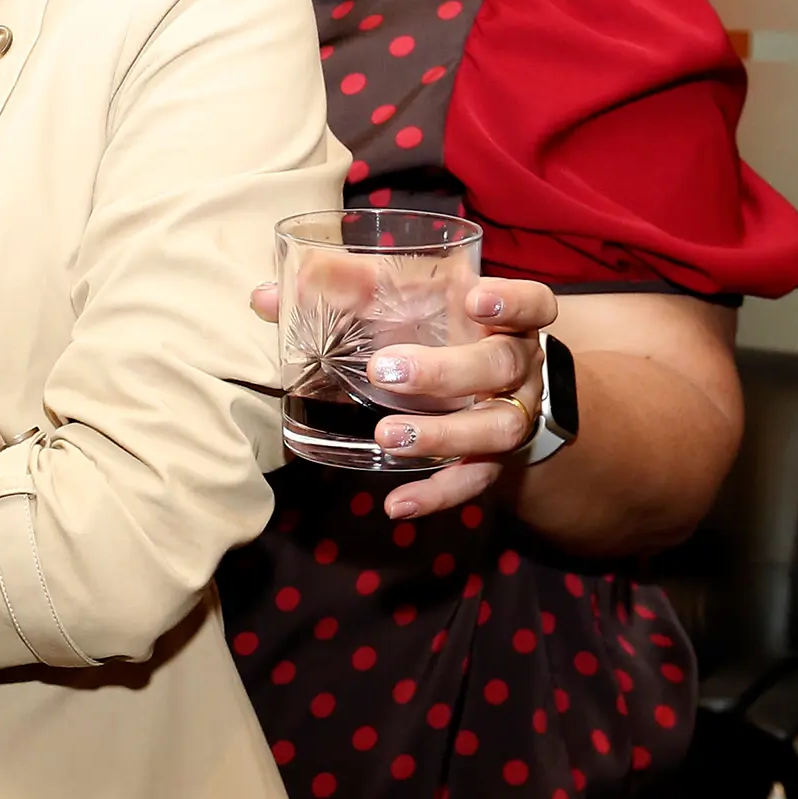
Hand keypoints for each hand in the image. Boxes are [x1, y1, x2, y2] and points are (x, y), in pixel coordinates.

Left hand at [253, 276, 554, 518]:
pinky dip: (436, 493)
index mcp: (502, 321)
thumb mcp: (404, 307)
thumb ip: (340, 293)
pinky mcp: (495, 461)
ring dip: (441, 435)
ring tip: (388, 437)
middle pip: (499, 366)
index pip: (533, 304)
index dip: (512, 301)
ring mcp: (511, 416)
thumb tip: (264, 296)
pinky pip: (474, 481)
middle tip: (385, 372)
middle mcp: (516, 368)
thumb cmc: (435, 335)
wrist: (492, 393)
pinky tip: (397, 505)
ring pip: (496, 428)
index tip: (474, 298)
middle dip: (446, 371)